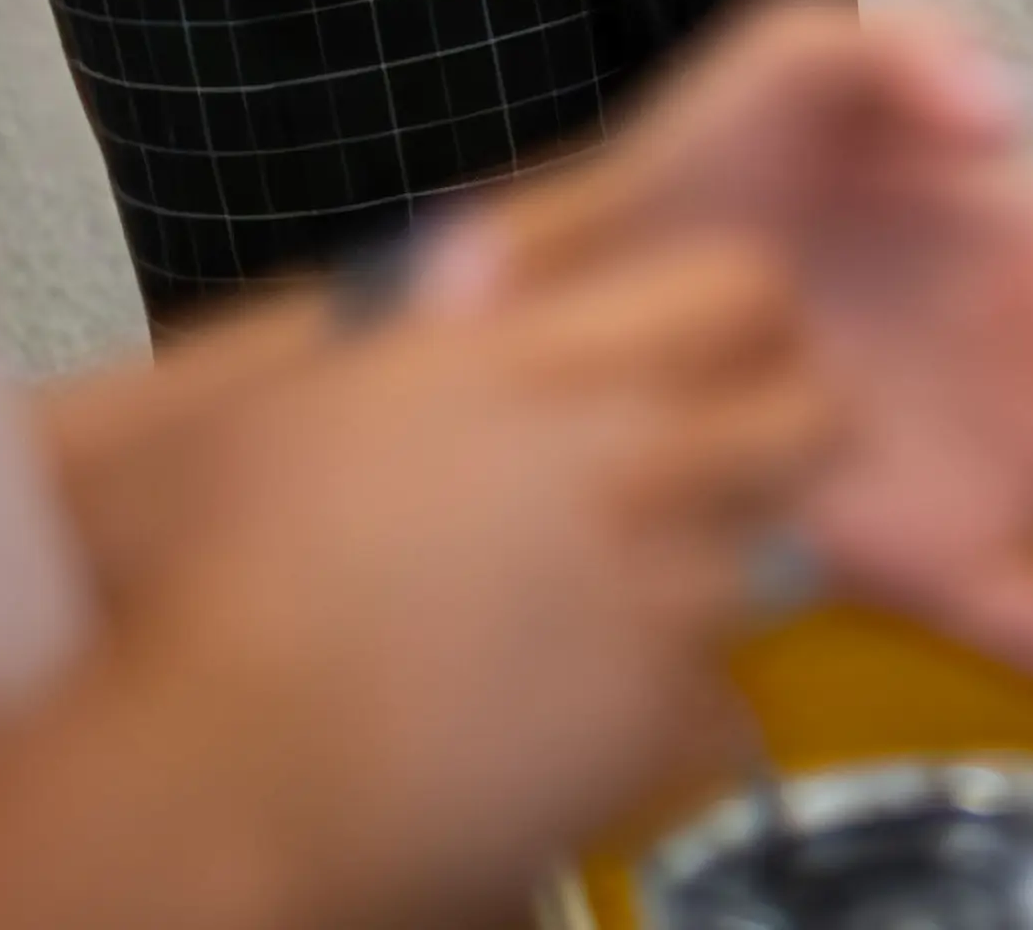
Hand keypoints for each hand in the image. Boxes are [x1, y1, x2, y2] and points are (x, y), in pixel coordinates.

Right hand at [109, 240, 833, 929]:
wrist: (221, 776)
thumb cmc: (233, 581)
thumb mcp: (321, 401)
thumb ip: (433, 322)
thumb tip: (479, 255)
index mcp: (553, 365)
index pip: (746, 285)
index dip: (742, 321)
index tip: (714, 358)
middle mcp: (635, 462)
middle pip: (811, 415)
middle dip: (780, 441)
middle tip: (721, 483)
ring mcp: (664, 597)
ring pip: (783, 560)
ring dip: (727, 580)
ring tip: (642, 613)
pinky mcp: (662, 725)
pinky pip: (731, 706)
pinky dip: (684, 716)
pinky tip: (603, 722)